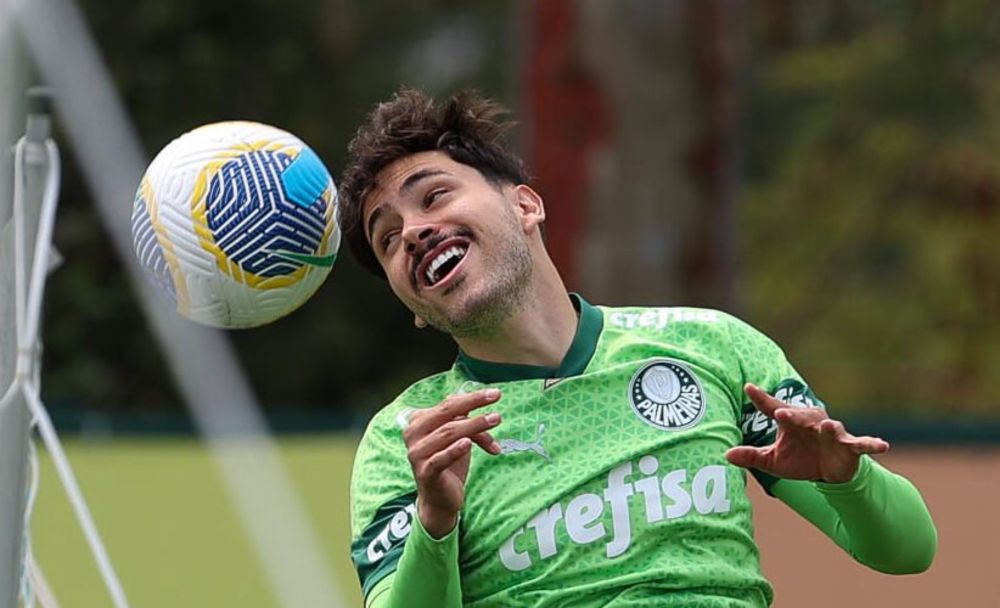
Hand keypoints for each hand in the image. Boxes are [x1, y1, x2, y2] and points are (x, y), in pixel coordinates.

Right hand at [403, 389, 502, 537]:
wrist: (440, 499)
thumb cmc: (449, 463)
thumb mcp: (459, 438)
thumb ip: (465, 420)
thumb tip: (484, 403)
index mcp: (419, 421)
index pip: (448, 404)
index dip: (471, 398)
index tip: (495, 394)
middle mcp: (413, 434)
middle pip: (446, 412)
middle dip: (473, 403)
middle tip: (497, 398)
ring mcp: (417, 454)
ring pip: (448, 432)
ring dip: (474, 425)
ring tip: (495, 420)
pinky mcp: (425, 472)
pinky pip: (440, 458)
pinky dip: (454, 450)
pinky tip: (468, 443)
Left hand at [725, 383, 888, 483]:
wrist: (827, 473)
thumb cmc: (798, 459)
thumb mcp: (772, 460)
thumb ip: (751, 456)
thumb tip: (725, 455)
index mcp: (791, 422)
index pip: (773, 408)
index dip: (761, 399)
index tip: (748, 387)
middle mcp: (811, 423)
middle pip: (801, 416)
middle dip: (792, 415)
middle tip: (780, 414)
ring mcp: (832, 434)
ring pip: (831, 427)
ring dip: (829, 428)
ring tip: (827, 426)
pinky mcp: (850, 447)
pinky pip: (862, 444)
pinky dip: (872, 444)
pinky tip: (883, 445)